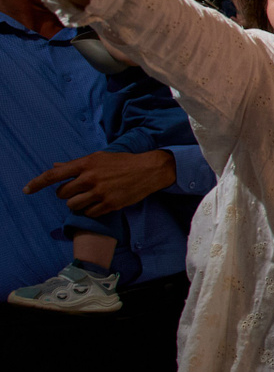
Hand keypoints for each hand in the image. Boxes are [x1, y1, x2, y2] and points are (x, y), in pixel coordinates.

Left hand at [25, 149, 176, 217]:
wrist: (149, 170)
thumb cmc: (122, 162)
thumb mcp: (99, 158)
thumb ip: (76, 165)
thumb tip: (56, 166)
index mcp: (86, 163)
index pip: (54, 175)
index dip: (37, 183)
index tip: (26, 190)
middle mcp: (90, 178)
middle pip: (63, 193)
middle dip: (68, 194)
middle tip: (80, 191)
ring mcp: (100, 192)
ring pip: (74, 205)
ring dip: (78, 204)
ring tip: (89, 198)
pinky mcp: (110, 204)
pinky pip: (89, 213)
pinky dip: (91, 210)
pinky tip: (100, 203)